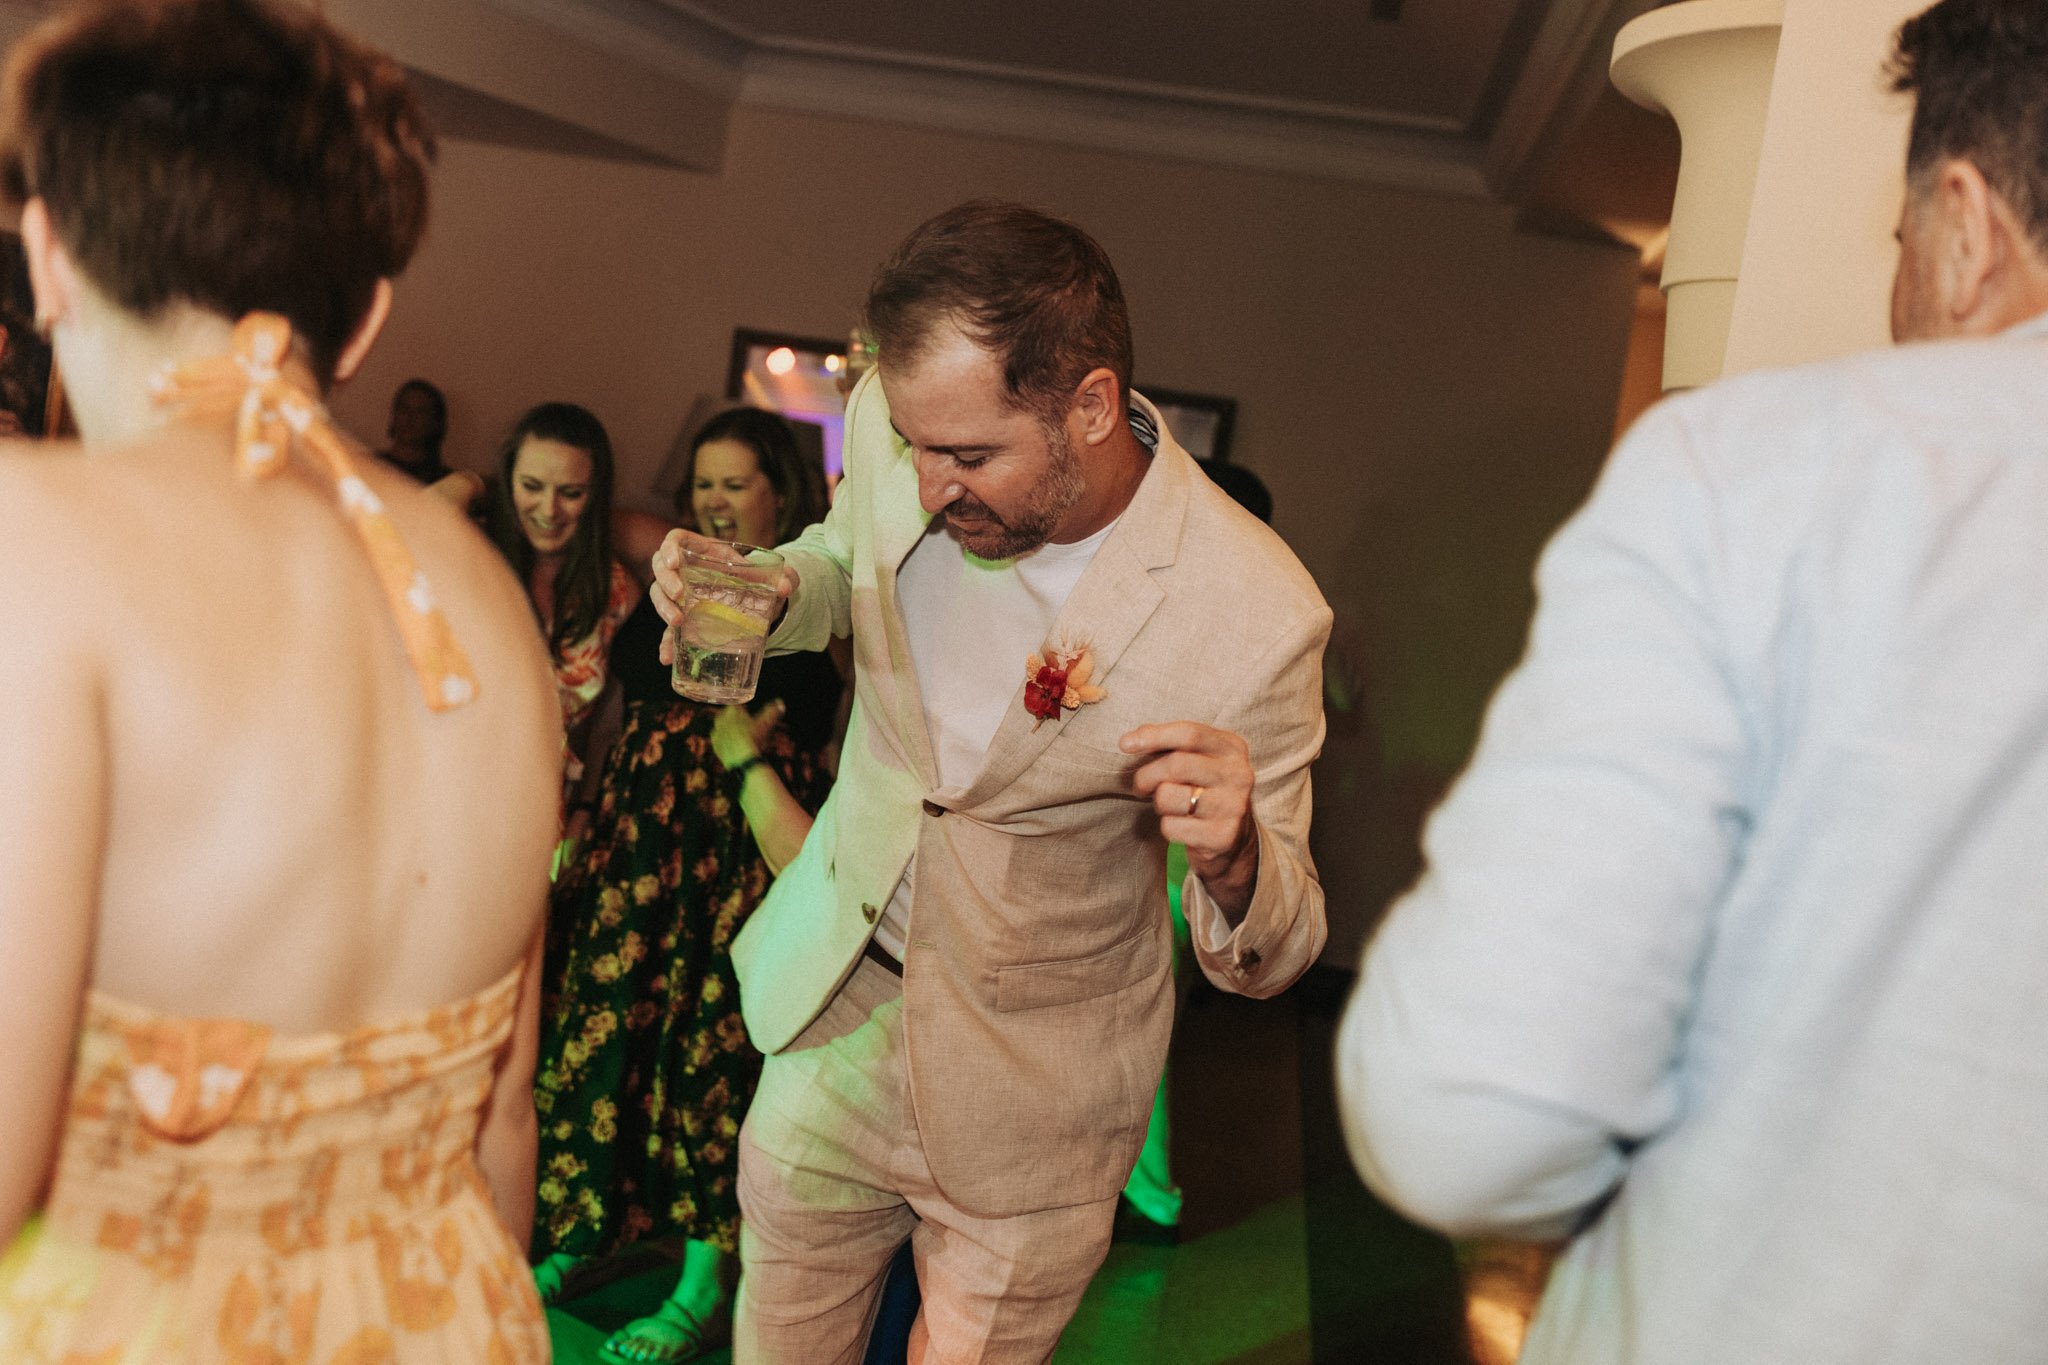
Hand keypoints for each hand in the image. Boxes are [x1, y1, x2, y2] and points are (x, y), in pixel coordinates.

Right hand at [652, 529, 798, 663]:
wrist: (759, 602)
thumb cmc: (757, 580)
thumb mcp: (771, 576)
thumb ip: (783, 577)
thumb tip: (787, 587)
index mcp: (703, 551)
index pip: (675, 540)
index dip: (669, 548)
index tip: (674, 562)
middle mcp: (686, 570)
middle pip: (660, 568)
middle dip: (665, 581)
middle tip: (679, 595)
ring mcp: (682, 595)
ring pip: (659, 596)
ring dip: (663, 608)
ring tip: (677, 622)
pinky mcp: (684, 619)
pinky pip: (668, 630)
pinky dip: (667, 643)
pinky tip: (667, 657)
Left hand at [712, 697, 785, 770]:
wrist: (740, 757)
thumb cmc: (754, 738)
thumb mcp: (766, 723)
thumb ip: (773, 711)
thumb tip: (780, 702)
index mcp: (733, 709)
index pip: (738, 703)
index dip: (744, 707)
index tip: (748, 711)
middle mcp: (721, 717)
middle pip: (729, 714)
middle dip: (736, 717)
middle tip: (745, 723)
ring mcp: (716, 730)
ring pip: (723, 725)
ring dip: (729, 728)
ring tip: (740, 734)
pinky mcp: (714, 742)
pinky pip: (719, 738)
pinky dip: (725, 740)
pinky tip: (733, 744)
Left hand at [1120, 721, 1260, 915]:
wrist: (1233, 838)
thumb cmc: (1205, 790)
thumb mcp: (1198, 759)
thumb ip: (1170, 745)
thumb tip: (1131, 739)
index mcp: (1232, 748)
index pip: (1190, 734)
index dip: (1154, 736)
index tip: (1125, 744)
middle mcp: (1238, 775)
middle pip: (1176, 765)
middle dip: (1147, 776)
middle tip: (1141, 786)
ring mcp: (1233, 806)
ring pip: (1168, 797)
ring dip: (1158, 803)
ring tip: (1170, 806)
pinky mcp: (1222, 836)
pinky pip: (1171, 827)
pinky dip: (1167, 827)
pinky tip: (1183, 826)